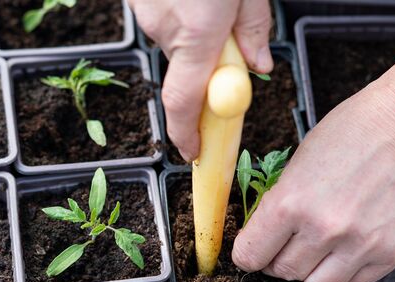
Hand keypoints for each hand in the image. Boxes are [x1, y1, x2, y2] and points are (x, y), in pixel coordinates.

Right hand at [128, 0, 272, 160]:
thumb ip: (252, 27)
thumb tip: (258, 66)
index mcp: (198, 29)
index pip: (185, 103)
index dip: (188, 135)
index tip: (196, 153)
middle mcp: (164, 26)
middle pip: (186, 71)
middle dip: (207, 66)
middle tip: (227, 37)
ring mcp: (144, 13)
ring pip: (175, 41)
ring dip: (195, 32)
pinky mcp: (135, 0)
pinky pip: (163, 20)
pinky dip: (180, 12)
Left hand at [233, 59, 394, 281]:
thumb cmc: (352, 133)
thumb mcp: (297, 165)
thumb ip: (278, 206)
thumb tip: (261, 237)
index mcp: (291, 203)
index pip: (249, 255)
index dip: (247, 254)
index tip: (251, 252)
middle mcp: (325, 228)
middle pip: (282, 273)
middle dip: (278, 261)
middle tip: (285, 245)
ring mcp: (361, 243)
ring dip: (312, 271)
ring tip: (317, 248)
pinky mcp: (392, 251)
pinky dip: (346, 270)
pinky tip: (347, 247)